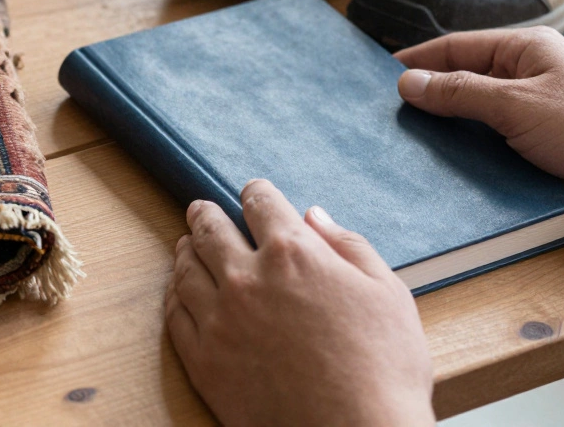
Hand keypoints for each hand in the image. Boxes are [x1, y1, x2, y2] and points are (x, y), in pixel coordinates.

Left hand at [165, 179, 433, 426]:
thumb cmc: (383, 371)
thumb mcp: (388, 294)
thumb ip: (348, 247)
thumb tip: (314, 217)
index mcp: (293, 254)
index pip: (262, 204)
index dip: (257, 193)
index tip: (253, 192)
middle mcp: (247, 279)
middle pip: (211, 230)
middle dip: (206, 213)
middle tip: (201, 209)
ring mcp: (219, 320)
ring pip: (186, 269)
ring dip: (186, 250)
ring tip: (186, 244)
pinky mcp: (203, 361)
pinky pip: (176, 316)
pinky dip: (175, 295)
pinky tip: (179, 292)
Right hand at [395, 26, 563, 232]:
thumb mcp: (515, 105)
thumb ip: (459, 93)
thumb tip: (408, 83)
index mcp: (525, 50)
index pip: (456, 48)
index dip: (417, 61)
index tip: (380, 76)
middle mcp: (529, 77)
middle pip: (464, 82)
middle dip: (429, 99)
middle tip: (387, 117)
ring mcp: (537, 113)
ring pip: (478, 119)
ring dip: (451, 133)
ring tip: (409, 147)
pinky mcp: (543, 147)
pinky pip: (495, 147)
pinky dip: (473, 157)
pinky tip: (448, 172)